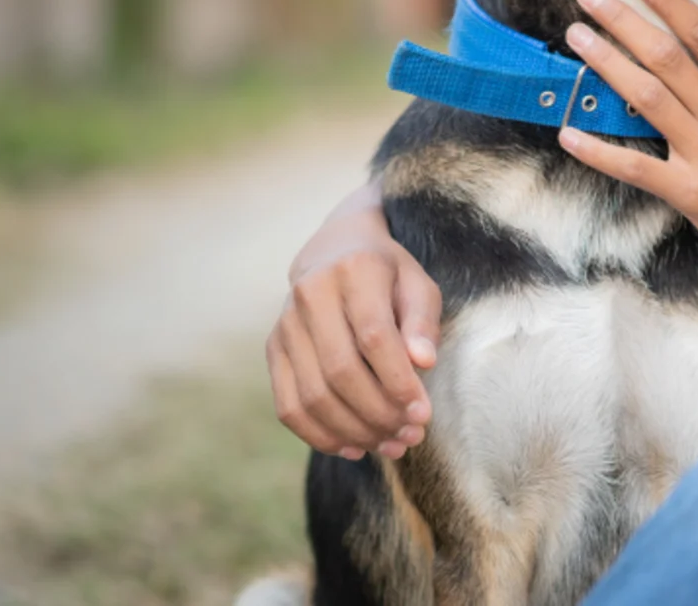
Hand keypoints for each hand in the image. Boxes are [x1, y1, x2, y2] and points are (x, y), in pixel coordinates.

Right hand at [267, 181, 441, 459]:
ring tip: (390, 444)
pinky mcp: (274, 348)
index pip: (373, 337)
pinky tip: (353, 447)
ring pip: (314, 395)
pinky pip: (288, 406)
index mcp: (353, 269)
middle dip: (379, 413)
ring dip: (354, 431)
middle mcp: (311, 293)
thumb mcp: (417, 284)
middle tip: (410, 435)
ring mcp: (285, 323)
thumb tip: (423, 363)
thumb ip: (422, 322)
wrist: (333, 251)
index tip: (423, 413)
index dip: (398, 382)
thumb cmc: (387, 275)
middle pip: (341, 371)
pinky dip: (320, 436)